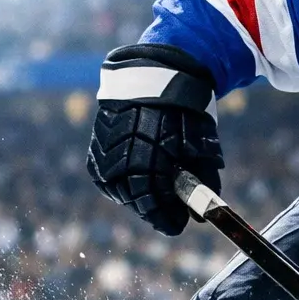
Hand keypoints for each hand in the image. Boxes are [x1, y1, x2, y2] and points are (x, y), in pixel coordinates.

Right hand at [86, 44, 222, 235]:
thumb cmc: (185, 113)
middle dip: (155, 208)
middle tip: (170, 207)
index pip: (153, 209)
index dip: (167, 220)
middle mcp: (120, 165)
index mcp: (148, 167)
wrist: (155, 75)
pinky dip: (123, 181)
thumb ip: (203, 184)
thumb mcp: (203, 148)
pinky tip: (138, 175)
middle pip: (136, 202)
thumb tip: (200, 217)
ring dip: (139, 194)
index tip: (178, 224)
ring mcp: (104, 158)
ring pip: (121, 192)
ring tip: (156, 187)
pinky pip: (108, 178)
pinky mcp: (95, 150)